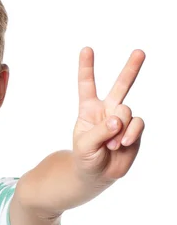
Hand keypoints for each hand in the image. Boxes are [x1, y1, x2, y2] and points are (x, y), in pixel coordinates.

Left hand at [73, 47, 145, 183]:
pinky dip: (131, 133)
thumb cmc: (85, 157)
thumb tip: (118, 121)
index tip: (86, 49)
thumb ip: (99, 131)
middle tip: (140, 52)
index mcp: (89, 109)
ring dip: (120, 128)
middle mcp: (108, 110)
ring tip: (111, 144)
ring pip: (127, 111)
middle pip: (120, 86)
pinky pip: (137, 124)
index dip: (87, 68)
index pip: (87, 85)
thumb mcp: (84, 145)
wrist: (97, 175)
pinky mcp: (134, 130)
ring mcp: (122, 120)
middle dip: (131, 69)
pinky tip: (124, 143)